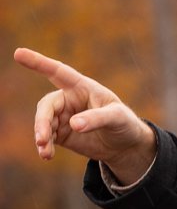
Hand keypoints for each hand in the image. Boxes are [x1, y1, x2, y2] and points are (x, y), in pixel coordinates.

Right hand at [15, 46, 156, 183]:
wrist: (126, 146)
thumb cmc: (125, 123)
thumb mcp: (118, 118)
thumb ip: (97, 118)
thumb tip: (73, 124)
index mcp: (82, 87)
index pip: (58, 72)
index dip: (39, 62)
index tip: (18, 53)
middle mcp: (69, 99)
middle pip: (47, 106)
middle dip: (42, 121)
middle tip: (42, 138)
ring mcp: (62, 116)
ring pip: (44, 123)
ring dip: (42, 136)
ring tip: (45, 151)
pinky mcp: (61, 133)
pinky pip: (47, 137)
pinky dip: (44, 146)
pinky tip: (46, 155)